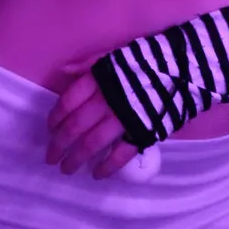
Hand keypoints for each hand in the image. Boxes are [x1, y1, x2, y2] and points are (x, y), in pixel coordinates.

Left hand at [46, 55, 140, 178]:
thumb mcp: (111, 54)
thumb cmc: (141, 61)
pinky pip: (120, 155)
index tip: (50, 129)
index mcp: (97, 80)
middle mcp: (105, 101)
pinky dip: (107, 167)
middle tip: (50, 158)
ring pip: (92, 144)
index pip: (67, 102)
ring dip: (76, 159)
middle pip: (75, 127)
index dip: (55, 118)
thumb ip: (87, 64)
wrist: (178, 69)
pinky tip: (97, 174)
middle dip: (59, 145)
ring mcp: (122, 119)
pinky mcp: (140, 133)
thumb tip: (63, 71)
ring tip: (66, 169)